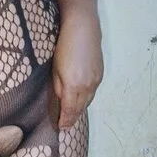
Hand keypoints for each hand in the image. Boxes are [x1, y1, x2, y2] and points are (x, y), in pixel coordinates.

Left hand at [52, 9, 103, 128]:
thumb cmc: (63, 46)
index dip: (66, 120)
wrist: (83, 27)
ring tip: (73, 115)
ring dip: (80, 109)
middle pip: (81, 108)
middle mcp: (88, 86)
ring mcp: (96, 80)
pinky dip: (86, 99)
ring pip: (88, 101)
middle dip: (73, 117)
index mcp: (74, 86)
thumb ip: (58, 87)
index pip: (70, 110)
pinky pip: (93, 92)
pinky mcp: (101, 74)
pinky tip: (81, 100)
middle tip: (66, 125)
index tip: (61, 128)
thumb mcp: (56, 69)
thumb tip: (61, 101)